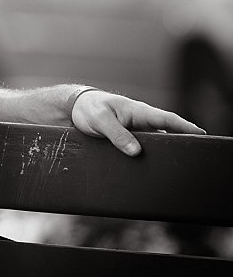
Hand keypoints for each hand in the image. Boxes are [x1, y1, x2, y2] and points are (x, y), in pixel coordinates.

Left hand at [71, 89, 204, 155]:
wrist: (75, 109)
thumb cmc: (89, 108)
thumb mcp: (100, 120)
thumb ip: (117, 134)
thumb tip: (135, 151)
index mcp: (139, 111)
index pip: (167, 119)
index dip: (185, 127)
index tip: (201, 135)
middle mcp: (140, 121)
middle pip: (165, 134)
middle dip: (177, 144)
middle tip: (188, 158)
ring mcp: (135, 131)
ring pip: (153, 144)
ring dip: (159, 153)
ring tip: (168, 168)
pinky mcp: (128, 140)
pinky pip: (141, 149)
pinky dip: (145, 157)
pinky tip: (146, 168)